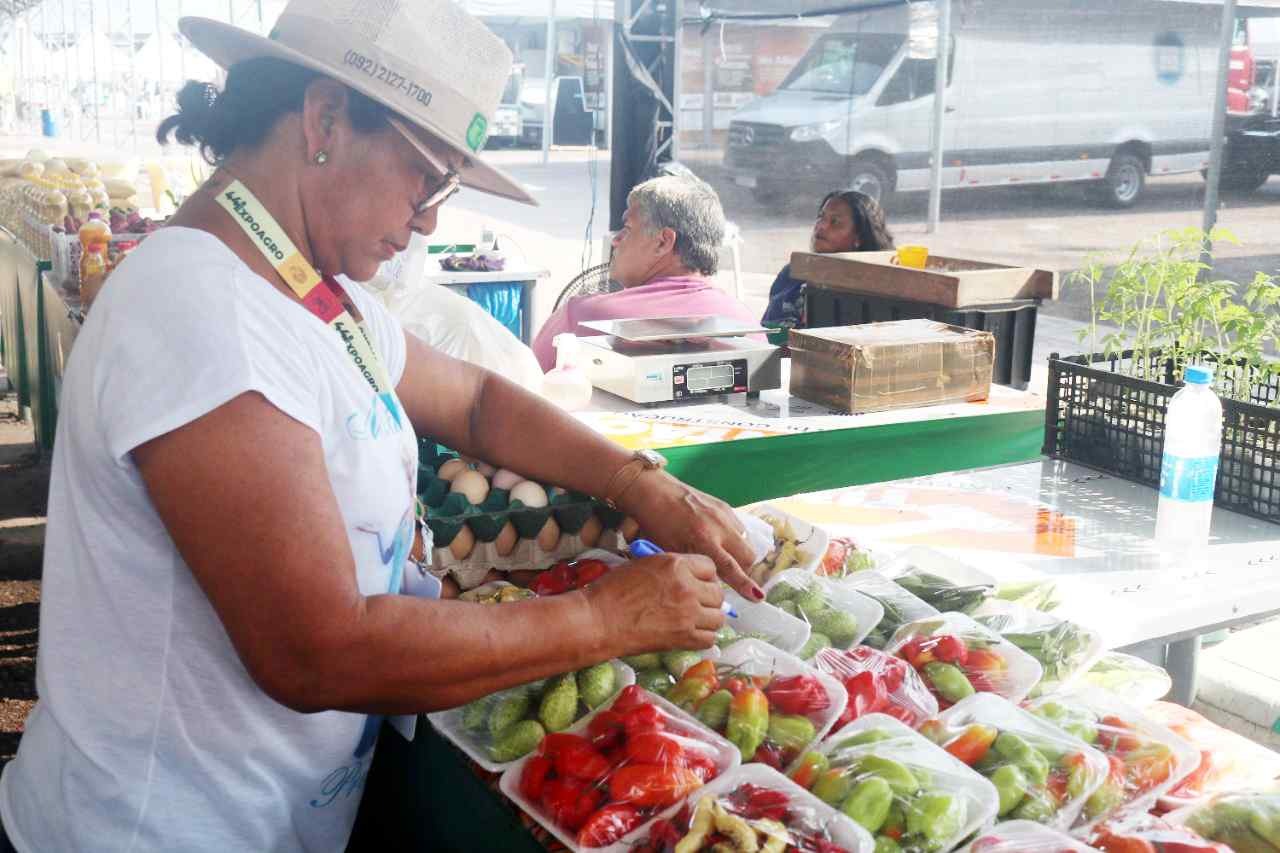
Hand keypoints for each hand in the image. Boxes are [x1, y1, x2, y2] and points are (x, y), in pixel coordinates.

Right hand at [583, 553, 724, 654]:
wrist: (599, 620)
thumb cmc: (612, 591)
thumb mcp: (643, 565)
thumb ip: (670, 569)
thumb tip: (687, 576)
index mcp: (675, 564)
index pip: (710, 566)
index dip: (705, 575)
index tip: (698, 582)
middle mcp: (687, 587)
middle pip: (718, 592)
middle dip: (709, 597)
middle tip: (697, 603)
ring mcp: (688, 614)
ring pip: (718, 617)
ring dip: (709, 618)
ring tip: (695, 619)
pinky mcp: (684, 637)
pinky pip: (709, 638)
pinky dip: (703, 637)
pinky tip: (690, 634)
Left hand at [619, 470, 762, 601]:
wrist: (653, 491)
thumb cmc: (655, 525)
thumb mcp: (672, 551)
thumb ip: (694, 566)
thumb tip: (712, 583)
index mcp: (702, 539)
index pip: (730, 568)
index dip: (745, 584)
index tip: (757, 596)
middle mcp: (718, 526)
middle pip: (748, 556)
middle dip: (744, 569)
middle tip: (731, 574)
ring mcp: (723, 514)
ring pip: (746, 542)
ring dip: (739, 553)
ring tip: (723, 555)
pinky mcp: (724, 505)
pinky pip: (739, 528)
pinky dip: (734, 538)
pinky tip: (718, 538)